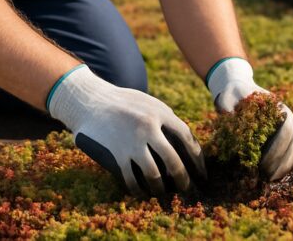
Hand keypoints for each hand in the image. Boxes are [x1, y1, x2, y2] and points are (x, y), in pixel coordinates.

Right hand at [48, 65, 205, 195]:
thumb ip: (164, 117)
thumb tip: (182, 139)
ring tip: (162, 194)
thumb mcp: (147, 102)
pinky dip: (137, 189)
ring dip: (160, 188)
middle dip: (183, 179)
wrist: (90, 99)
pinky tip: (140, 193)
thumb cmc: (121, 101)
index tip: (201, 172)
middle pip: (173, 160)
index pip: (186, 138)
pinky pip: (131, 178)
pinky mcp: (117, 152)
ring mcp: (132, 141)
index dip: (197, 158)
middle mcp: (149, 127)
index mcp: (160, 112)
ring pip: (154, 173)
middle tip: (187, 189)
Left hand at [205, 57, 292, 180]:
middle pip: (292, 144)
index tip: (263, 164)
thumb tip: (227, 122)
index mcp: (279, 108)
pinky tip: (271, 178)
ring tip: (268, 180)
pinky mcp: (287, 140)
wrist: (240, 92)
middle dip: (279, 162)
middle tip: (263, 177)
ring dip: (284, 168)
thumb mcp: (227, 97)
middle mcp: (289, 119)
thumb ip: (227, 107)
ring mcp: (290, 131)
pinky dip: (285, 168)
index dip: (277, 148)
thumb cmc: (234, 95)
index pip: (286, 130)